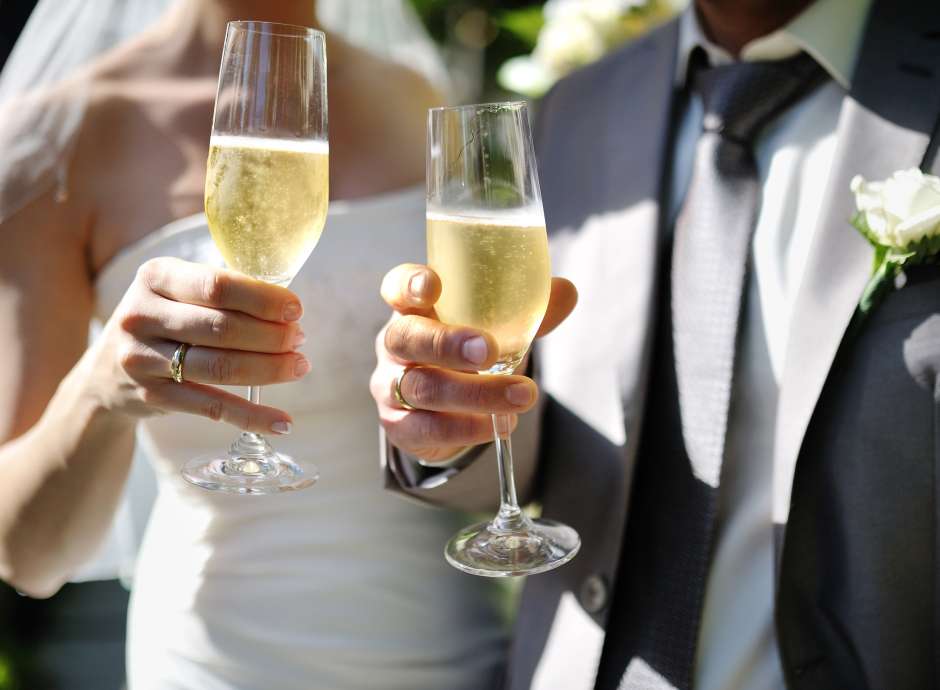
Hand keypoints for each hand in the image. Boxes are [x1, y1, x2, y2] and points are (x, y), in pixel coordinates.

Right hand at [87, 257, 307, 433]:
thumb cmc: (164, 320)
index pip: (216, 285)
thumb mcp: (176, 290)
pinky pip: (212, 407)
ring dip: (269, 369)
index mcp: (154, 277)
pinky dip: (252, 416)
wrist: (105, 373)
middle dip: (272, 336)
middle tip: (299, 339)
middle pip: (222, 328)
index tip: (295, 310)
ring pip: (220, 367)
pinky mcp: (152, 396)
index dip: (262, 299)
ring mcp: (143, 358)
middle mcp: (141, 315)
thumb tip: (285, 303)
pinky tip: (283, 421)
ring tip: (300, 366)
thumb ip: (221, 288)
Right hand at [370, 263, 576, 461]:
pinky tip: (497, 424)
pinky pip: (426, 428)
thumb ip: (526, 312)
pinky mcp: (398, 426)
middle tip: (487, 352)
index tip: (433, 285)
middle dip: (446, 344)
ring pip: (422, 387)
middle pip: (406, 337)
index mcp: (414, 309)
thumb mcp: (494, 330)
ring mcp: (390, 385)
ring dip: (474, 393)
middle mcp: (395, 344)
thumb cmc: (467, 355)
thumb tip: (566, 292)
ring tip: (521, 394)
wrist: (445, 412)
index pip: (398, 287)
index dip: (410, 284)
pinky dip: (466, 427)